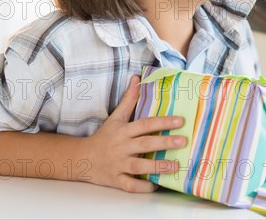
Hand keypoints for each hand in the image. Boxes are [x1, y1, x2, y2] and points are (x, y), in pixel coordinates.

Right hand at [85, 75, 186, 192]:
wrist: (82, 158)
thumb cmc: (104, 136)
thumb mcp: (115, 117)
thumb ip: (128, 99)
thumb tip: (138, 78)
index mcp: (123, 131)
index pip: (145, 124)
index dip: (162, 122)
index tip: (180, 121)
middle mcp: (122, 147)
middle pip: (144, 145)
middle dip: (164, 143)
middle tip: (183, 141)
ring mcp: (118, 165)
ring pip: (139, 167)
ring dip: (157, 166)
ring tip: (175, 165)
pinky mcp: (115, 180)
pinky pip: (130, 185)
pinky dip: (142, 187)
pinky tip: (156, 184)